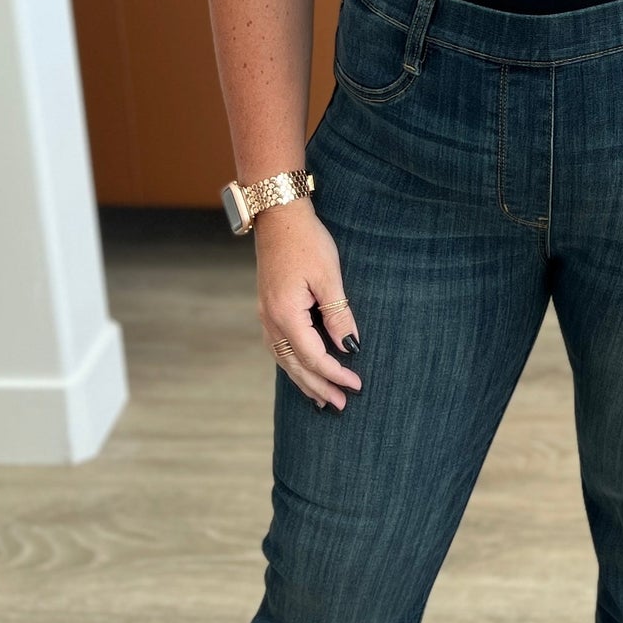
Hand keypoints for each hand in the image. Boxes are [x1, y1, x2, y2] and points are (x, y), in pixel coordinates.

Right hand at [253, 202, 362, 413]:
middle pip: (295, 365)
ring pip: (284, 359)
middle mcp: (270, 320)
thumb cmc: (306, 241)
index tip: (356, 385)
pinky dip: (292, 364)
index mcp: (286, 314)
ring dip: (303, 380)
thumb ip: (338, 314)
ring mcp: (266, 315)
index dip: (335, 374)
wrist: (278, 216)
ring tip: (321, 399)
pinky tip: (301, 370)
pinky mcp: (268, 308)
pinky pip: (279, 347)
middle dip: (318, 387)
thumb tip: (349, 346)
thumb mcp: (329, 277)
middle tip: (340, 406)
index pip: (313, 356)